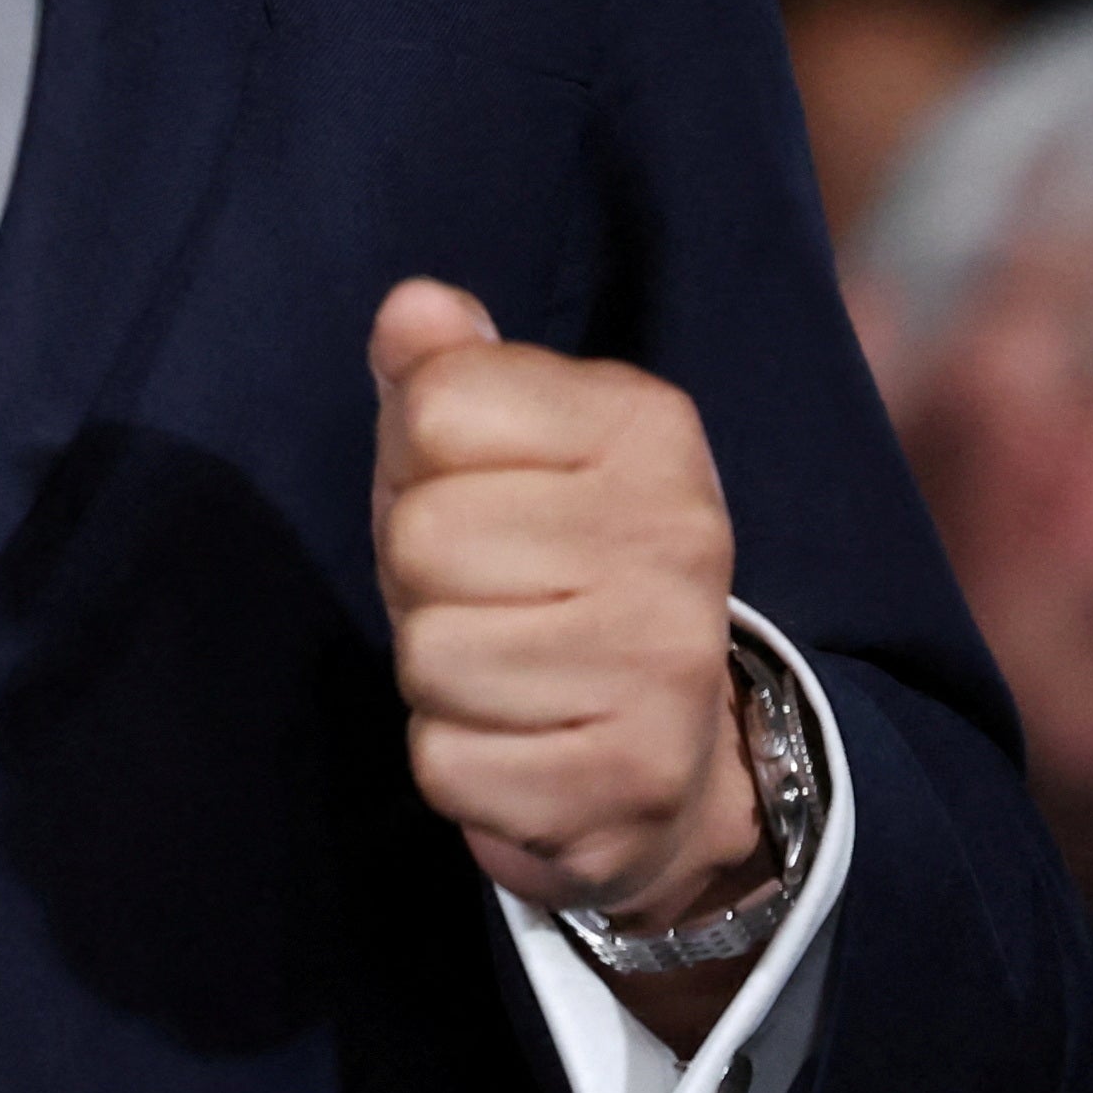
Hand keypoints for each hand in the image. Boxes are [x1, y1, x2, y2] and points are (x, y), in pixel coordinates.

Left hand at [370, 280, 759, 965]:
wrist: (671, 745)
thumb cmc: (549, 567)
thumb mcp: (500, 448)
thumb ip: (449, 369)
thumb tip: (413, 311)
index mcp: (648, 425)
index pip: (438, 406)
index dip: (420, 460)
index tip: (480, 498)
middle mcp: (679, 535)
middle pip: (423, 535)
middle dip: (421, 576)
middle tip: (485, 596)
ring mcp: (666, 664)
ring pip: (429, 656)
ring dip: (438, 675)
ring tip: (507, 668)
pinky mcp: (633, 782)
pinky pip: (447, 764)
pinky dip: (458, 763)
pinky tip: (522, 743)